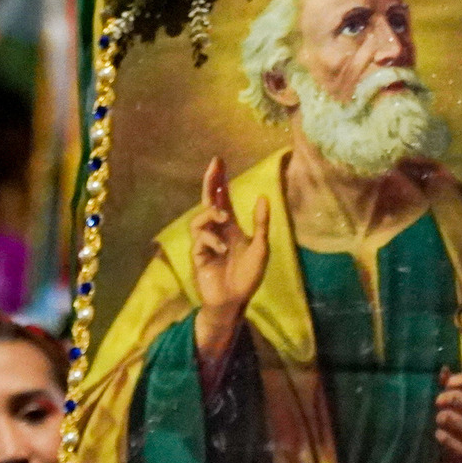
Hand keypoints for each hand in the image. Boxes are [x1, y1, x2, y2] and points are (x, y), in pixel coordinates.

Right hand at [189, 158, 269, 365]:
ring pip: (199, 219)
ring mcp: (205, 243)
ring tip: (223, 216)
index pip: (223, 198)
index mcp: (230, 227)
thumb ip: (261, 224)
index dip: (220, 180)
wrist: (235, 301)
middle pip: (208, 201)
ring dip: (211, 214)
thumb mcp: (261, 248)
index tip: (219, 161)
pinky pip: (200, 241)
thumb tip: (263, 197)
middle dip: (210, 183)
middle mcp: (216, 231)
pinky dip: (212, 240)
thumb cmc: (248, 277)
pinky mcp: (198, 257)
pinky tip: (222, 250)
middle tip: (214, 166)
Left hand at [435, 369, 461, 462]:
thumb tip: (443, 370)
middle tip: (441, 403)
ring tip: (444, 420)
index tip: (448, 386)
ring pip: (447, 416)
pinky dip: (441, 434)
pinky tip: (445, 435)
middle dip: (443, 398)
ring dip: (441, 417)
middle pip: (455, 397)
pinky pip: (444, 436)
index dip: (454, 380)